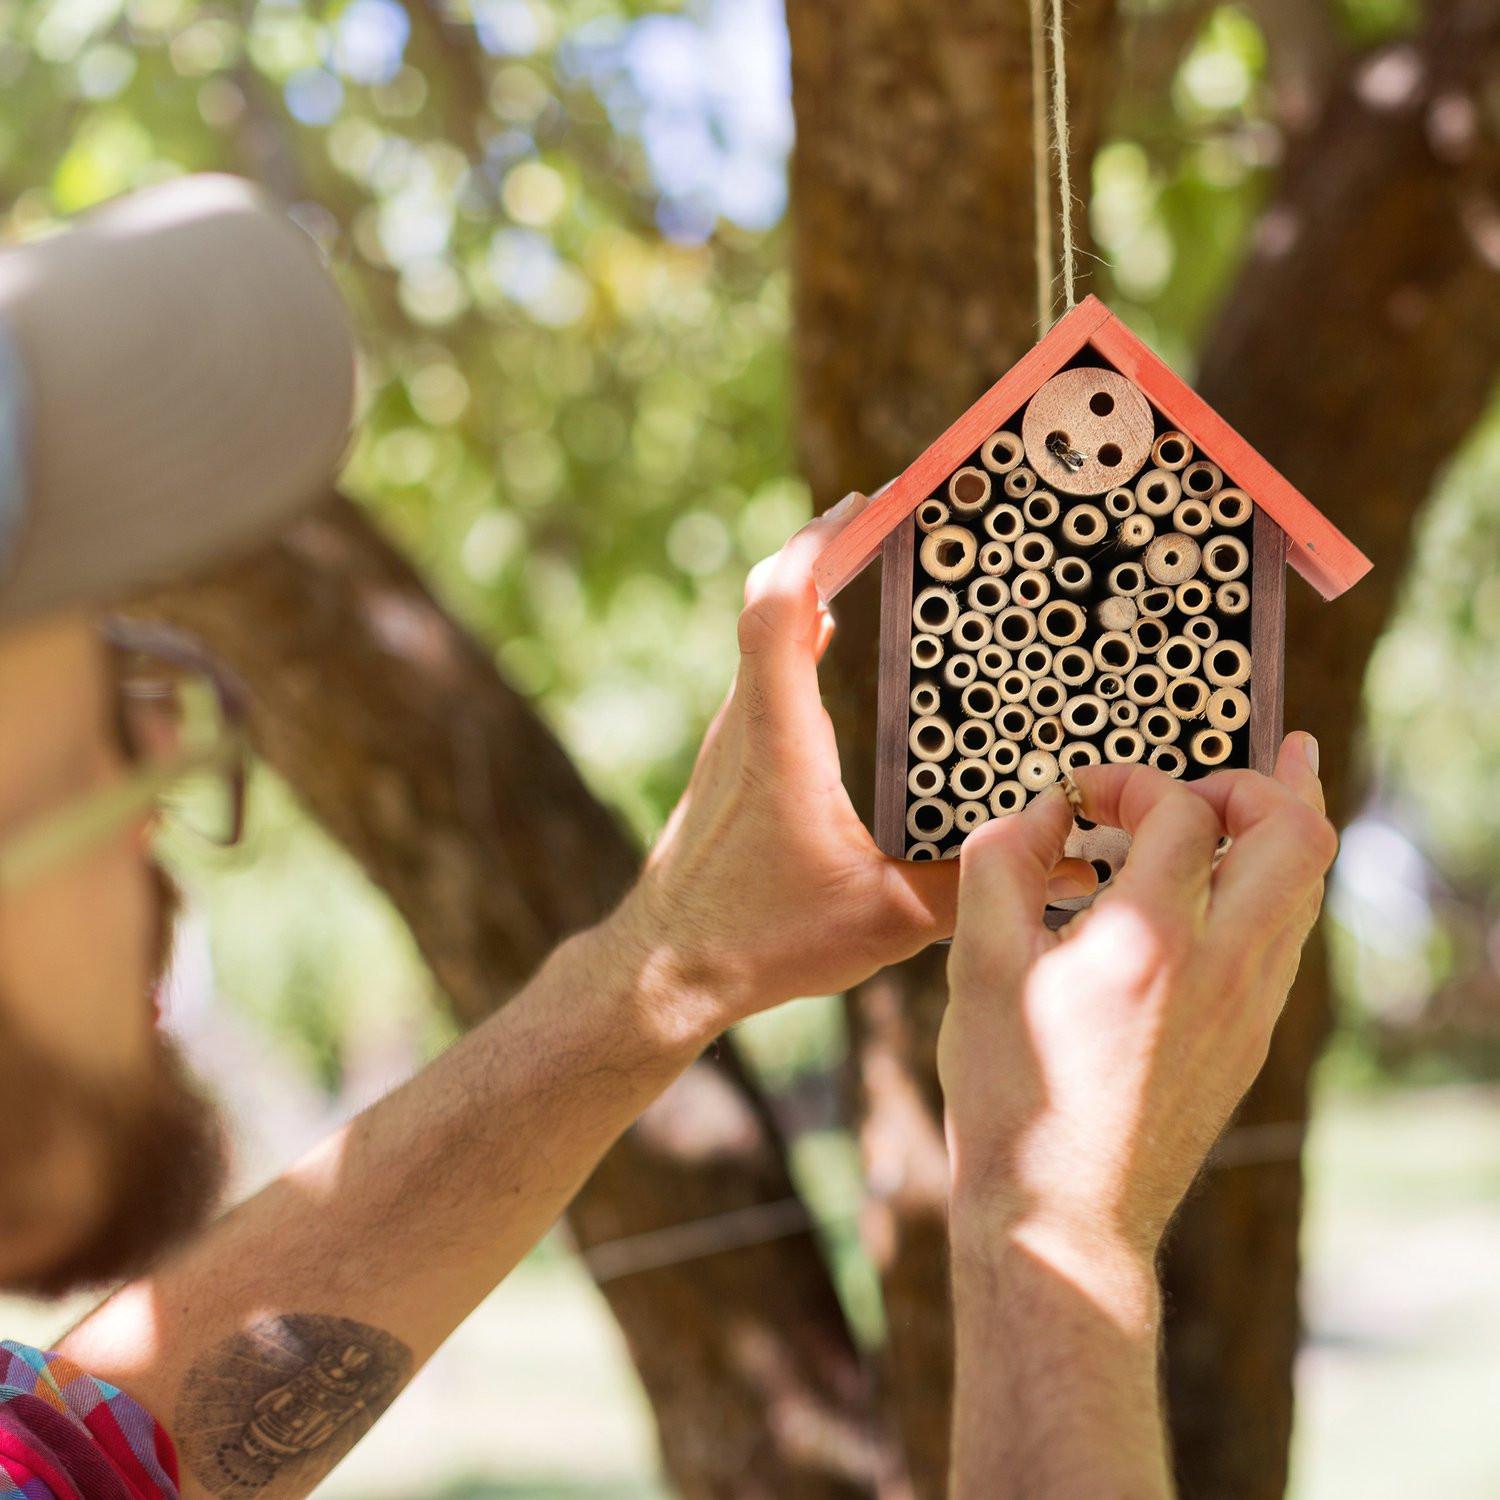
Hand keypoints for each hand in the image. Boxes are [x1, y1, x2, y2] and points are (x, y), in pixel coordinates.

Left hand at [612, 493, 1093, 1030]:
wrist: (665, 969)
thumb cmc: (758, 942)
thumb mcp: (882, 923)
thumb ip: (967, 889)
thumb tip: (1057, 868)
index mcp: (779, 742)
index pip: (780, 611)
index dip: (817, 547)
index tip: (865, 504)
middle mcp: (746, 723)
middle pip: (771, 600)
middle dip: (828, 544)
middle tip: (890, 509)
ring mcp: (732, 737)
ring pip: (763, 630)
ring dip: (813, 582)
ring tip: (875, 550)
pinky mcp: (733, 757)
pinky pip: (764, 664)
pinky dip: (800, 627)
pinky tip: (838, 631)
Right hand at [939, 734, 1336, 1261]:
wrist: (1062, 1216)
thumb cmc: (1010, 1095)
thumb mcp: (977, 968)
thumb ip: (1001, 864)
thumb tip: (1038, 812)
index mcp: (1152, 940)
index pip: (1182, 812)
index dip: (1131, 781)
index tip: (1081, 797)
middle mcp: (1223, 968)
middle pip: (1297, 835)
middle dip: (1258, 783)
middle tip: (1205, 776)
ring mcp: (1248, 1008)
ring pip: (1305, 888)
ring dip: (1275, 831)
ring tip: (1245, 797)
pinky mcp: (1248, 1040)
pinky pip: (1283, 937)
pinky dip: (1263, 888)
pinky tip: (1217, 889)